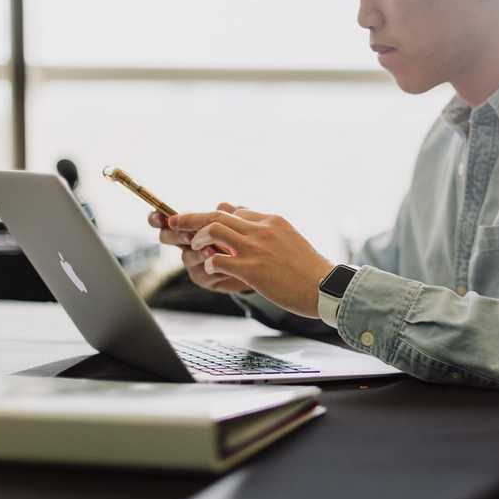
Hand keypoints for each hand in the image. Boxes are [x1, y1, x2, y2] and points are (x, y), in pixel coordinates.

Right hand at [149, 203, 252, 293]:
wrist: (256, 265)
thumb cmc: (244, 239)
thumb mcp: (240, 222)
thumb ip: (230, 213)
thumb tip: (222, 206)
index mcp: (191, 226)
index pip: (167, 219)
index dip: (157, 217)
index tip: (158, 217)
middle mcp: (187, 243)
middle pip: (167, 237)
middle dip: (176, 235)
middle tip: (189, 236)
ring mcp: (194, 261)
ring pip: (186, 256)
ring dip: (198, 253)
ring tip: (211, 251)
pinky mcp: (204, 278)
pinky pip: (203, 273)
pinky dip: (215, 268)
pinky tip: (227, 266)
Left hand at [168, 208, 334, 317]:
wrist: (325, 288)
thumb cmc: (310, 270)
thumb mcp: (290, 240)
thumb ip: (268, 231)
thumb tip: (251, 225)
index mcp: (272, 220)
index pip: (236, 210)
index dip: (215, 216)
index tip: (202, 223)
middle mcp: (262, 229)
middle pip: (218, 214)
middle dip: (190, 217)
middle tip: (173, 222)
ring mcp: (256, 248)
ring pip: (214, 230)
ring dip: (198, 239)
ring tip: (195, 248)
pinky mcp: (252, 270)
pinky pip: (219, 259)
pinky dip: (210, 263)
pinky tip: (212, 269)